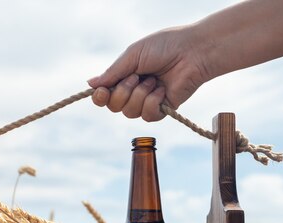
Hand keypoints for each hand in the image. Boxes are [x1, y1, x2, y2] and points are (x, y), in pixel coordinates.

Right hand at [88, 26, 207, 120]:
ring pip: (130, 112)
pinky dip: (153, 102)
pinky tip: (162, 90)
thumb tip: (90, 84)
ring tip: (154, 80)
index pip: (104, 96)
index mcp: (124, 76)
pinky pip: (147, 116)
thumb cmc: (164, 47)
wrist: (192, 51)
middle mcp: (133, 91)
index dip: (100, 97)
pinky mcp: (162, 110)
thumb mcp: (133, 55)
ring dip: (140, 95)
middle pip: (114, 106)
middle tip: (138, 76)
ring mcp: (147, 102)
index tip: (102, 91)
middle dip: (123, 92)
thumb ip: (113, 72)